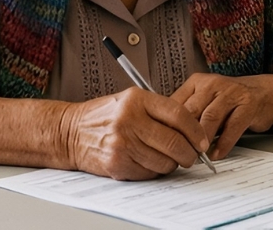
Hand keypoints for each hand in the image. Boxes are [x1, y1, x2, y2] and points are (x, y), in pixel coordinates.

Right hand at [58, 88, 210, 180]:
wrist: (69, 133)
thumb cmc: (103, 116)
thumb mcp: (130, 100)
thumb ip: (158, 110)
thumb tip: (192, 128)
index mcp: (136, 100)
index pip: (178, 115)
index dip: (196, 130)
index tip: (202, 140)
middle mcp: (129, 120)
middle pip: (174, 142)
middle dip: (190, 153)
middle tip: (192, 155)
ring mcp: (123, 143)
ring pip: (165, 161)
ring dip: (173, 164)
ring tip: (168, 157)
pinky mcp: (117, 163)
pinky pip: (149, 173)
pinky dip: (155, 170)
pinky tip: (149, 161)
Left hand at [171, 74, 272, 159]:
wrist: (265, 94)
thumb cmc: (229, 102)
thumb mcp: (204, 102)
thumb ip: (187, 115)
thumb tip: (163, 135)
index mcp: (196, 83)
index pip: (175, 104)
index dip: (168, 126)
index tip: (163, 144)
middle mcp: (212, 85)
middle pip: (191, 111)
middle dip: (183, 135)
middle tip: (178, 154)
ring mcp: (231, 93)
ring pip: (210, 118)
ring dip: (202, 140)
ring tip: (196, 156)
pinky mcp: (248, 105)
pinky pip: (233, 126)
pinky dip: (223, 143)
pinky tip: (217, 154)